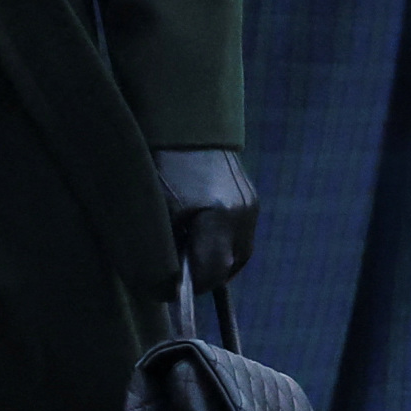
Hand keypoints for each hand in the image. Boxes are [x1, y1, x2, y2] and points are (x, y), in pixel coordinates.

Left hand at [154, 146, 257, 290]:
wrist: (186, 122)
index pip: (211, 275)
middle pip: (227, 269)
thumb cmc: (164, 166)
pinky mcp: (252, 199)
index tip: (167, 287)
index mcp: (219, 216)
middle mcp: (243, 213)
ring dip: (214, 262)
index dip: (188, 288)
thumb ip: (165, 252)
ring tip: (189, 252)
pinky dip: (222, 244)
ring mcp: (252, 205)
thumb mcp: (158, 211)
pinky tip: (202, 238)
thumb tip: (166, 287)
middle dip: (202, 276)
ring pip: (237, 256)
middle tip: (175, 269)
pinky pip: (240, 237)